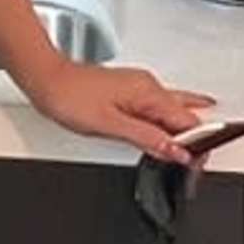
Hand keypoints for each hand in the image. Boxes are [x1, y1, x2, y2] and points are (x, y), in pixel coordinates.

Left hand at [26, 51, 215, 164]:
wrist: (46, 79)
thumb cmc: (70, 97)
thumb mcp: (110, 125)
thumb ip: (147, 138)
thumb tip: (176, 151)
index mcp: (148, 94)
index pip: (188, 122)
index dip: (197, 146)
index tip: (196, 165)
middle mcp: (148, 86)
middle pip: (185, 114)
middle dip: (196, 138)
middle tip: (197, 162)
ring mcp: (139, 86)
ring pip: (174, 107)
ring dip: (184, 128)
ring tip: (195, 149)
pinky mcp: (129, 89)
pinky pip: (161, 103)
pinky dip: (170, 118)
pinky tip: (174, 123)